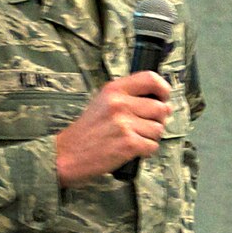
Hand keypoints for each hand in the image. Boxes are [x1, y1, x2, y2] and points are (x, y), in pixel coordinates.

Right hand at [55, 72, 171, 184]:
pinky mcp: (129, 144)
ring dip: (151, 137)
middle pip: (160, 108)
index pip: (150, 78)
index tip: (164, 97)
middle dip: (158, 120)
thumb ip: (128, 96)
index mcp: (114, 90)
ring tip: (134, 138)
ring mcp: (125, 124)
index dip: (163, 89)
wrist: (68, 153)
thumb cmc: (88, 130)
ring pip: (158, 129)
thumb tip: (162, 101)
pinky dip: (146, 151)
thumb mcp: (102, 102)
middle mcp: (120, 104)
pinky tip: (132, 150)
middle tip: (144, 126)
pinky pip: (152, 146)